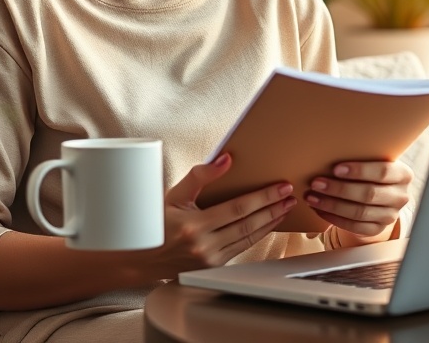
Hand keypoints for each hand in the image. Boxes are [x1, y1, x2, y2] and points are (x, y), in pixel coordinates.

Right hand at [153, 154, 295, 274]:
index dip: (263, 197)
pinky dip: (257, 235)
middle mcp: (203, 246)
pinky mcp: (212, 267)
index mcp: (193, 226)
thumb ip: (199, 176)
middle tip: (289, 196)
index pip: (238, 208)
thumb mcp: (173, 194)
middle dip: (272, 209)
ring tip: (284, 209)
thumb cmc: (155, 222)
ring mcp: (209, 260)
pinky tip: (266, 225)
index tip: (280, 187)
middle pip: (248, 224)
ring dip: (270, 223)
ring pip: (248, 239)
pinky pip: (241, 248)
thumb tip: (225, 160)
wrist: (139, 258)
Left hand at [305, 160, 412, 243]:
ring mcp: (390, 216)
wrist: (380, 197)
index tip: (335, 169)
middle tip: (316, 183)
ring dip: (332, 205)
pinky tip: (319, 210)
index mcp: (402, 175)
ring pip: (359, 212)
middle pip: (368, 194)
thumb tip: (329, 152)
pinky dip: (334, 218)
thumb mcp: (374, 161)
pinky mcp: (377, 229)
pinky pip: (354, 227)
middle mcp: (400, 196)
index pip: (382, 172)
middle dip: (339, 189)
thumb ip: (362, 157)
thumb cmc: (371, 173)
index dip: (359, 171)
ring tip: (312, 197)